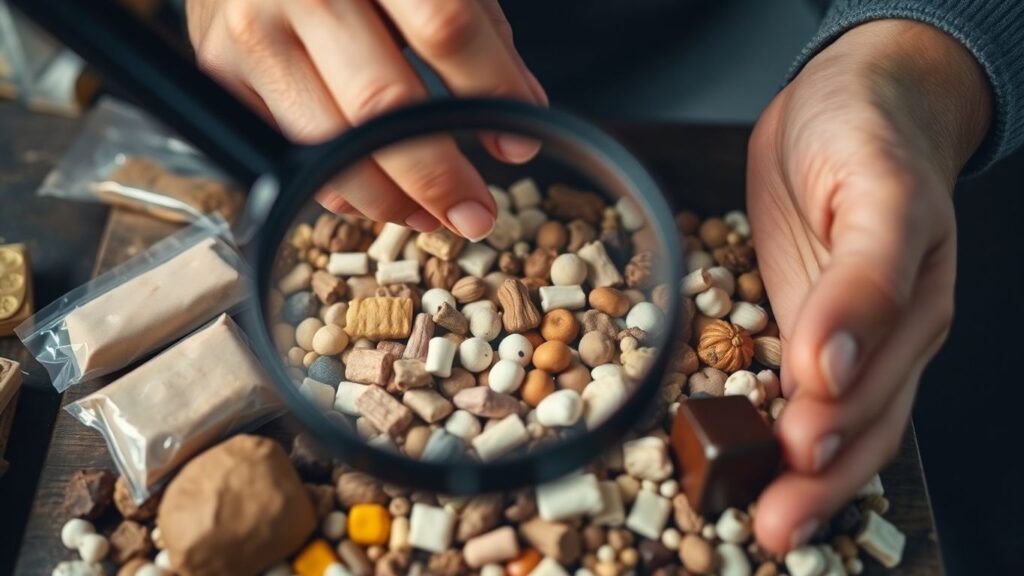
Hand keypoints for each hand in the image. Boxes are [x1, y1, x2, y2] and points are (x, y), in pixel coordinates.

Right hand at [186, 0, 546, 238]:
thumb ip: (478, 32)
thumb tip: (518, 119)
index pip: (445, 27)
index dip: (491, 92)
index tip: (519, 144)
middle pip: (383, 104)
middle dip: (439, 176)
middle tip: (476, 215)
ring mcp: (250, 31)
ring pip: (330, 146)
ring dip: (392, 200)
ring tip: (432, 214)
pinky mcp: (218, 72)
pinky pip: (287, 156)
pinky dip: (340, 189)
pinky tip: (379, 194)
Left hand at [747, 20, 990, 551]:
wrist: (846, 100)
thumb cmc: (871, 134)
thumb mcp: (880, 192)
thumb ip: (866, 280)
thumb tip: (833, 368)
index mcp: (911, 316)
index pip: (877, 402)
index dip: (836, 445)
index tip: (792, 463)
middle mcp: (875, 339)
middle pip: (849, 430)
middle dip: (809, 484)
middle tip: (765, 525)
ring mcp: (830, 333)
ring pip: (813, 419)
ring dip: (782, 470)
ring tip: (746, 510)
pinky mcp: (789, 318)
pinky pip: (773, 380)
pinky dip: (756, 420)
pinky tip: (731, 446)